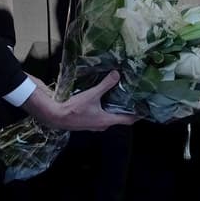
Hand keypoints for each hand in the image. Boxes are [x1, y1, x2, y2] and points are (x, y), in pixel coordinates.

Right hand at [22, 71, 137, 131]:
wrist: (56, 116)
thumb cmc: (74, 108)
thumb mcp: (92, 95)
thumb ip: (105, 85)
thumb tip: (116, 74)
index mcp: (106, 121)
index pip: (127, 120)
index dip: (137, 115)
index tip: (144, 110)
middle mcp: (102, 125)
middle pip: (119, 119)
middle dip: (125, 110)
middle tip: (131, 100)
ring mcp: (94, 125)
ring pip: (109, 118)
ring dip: (114, 110)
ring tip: (118, 98)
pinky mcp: (87, 123)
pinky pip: (100, 116)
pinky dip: (104, 110)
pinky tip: (102, 101)